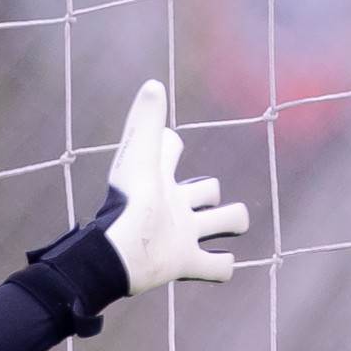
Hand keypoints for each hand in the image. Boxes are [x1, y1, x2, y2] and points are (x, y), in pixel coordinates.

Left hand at [100, 80, 247, 292]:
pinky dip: (224, 266)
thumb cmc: (127, 204)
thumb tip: (153, 84)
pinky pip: (218, 266)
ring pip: (221, 223)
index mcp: (162, 180)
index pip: (170, 151)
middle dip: (211, 192)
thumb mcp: (140, 158)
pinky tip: (220, 262)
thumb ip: (145, 122)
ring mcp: (182, 236)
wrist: (119, 254)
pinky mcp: (187, 264)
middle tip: (205, 200)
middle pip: (207, 191)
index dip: (170, 146)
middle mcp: (174, 207)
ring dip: (231, 222)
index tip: (167, 146)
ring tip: (230, 223)